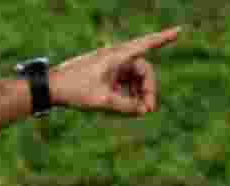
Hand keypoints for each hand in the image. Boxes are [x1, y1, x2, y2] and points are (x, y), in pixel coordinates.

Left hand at [50, 27, 181, 115]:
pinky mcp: (103, 73)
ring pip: (133, 78)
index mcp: (117, 56)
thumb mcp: (103, 101)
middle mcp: (115, 57)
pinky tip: (125, 108)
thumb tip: (143, 111)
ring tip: (136, 111)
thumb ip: (126, 106)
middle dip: (148, 89)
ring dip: (137, 94)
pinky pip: (122, 83)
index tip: (180, 31)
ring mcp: (109, 65)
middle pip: (142, 70)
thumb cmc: (74, 90)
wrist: (50, 87)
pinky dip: (126, 93)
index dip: (164, 38)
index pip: (146, 44)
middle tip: (148, 110)